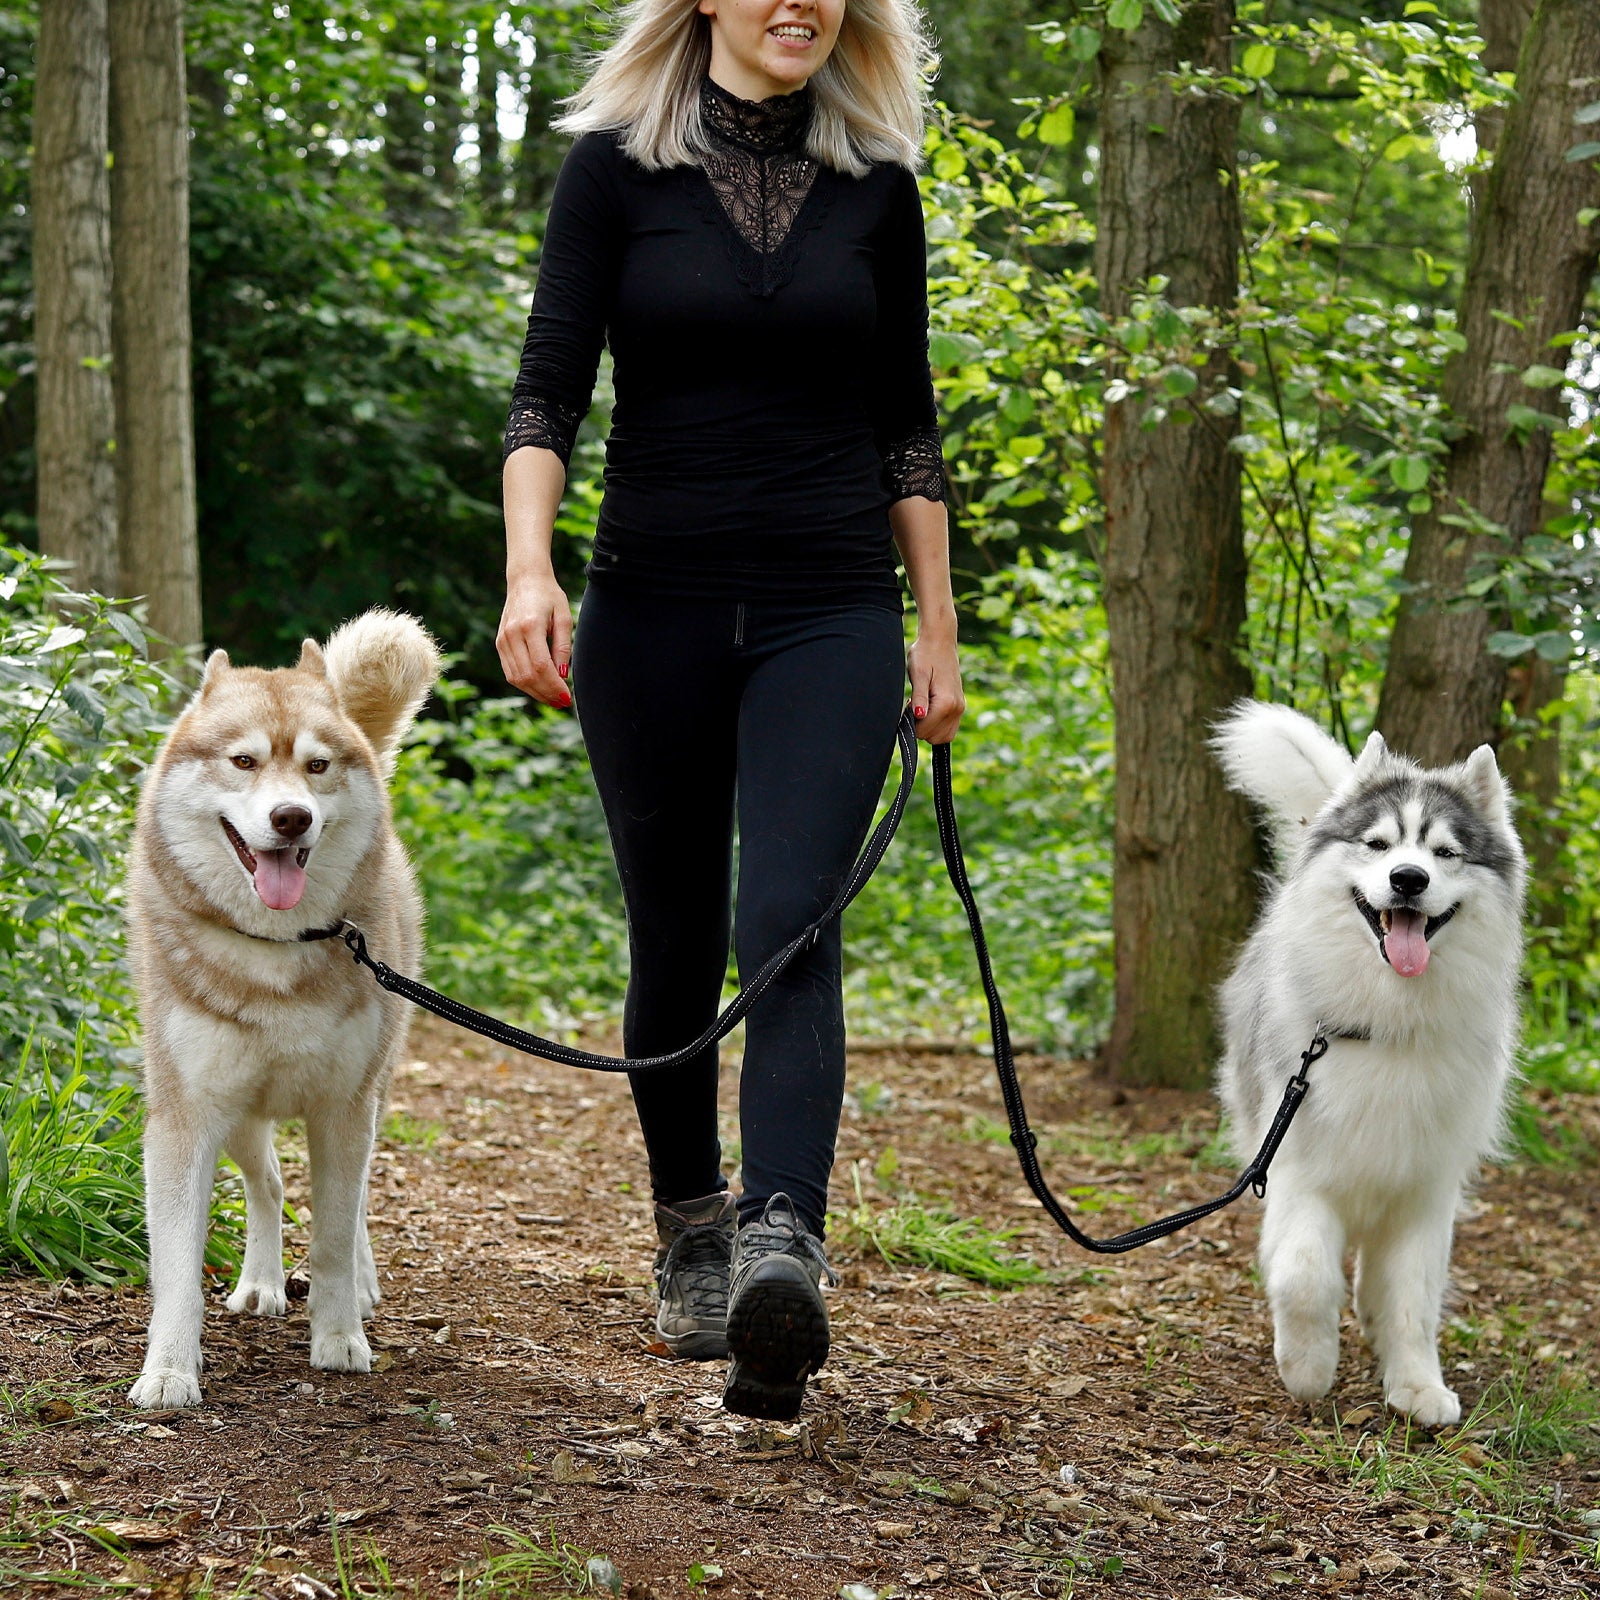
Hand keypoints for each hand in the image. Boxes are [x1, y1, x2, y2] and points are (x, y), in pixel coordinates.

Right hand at [497, 573, 572, 707]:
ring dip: (536, 692)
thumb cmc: (549, 596)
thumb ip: (563, 646)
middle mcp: (512, 635)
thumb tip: (563, 675)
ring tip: (553, 699)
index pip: (541, 666)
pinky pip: (510, 672)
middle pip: (528, 675)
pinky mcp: (499, 643)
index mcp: (530, 626)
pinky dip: (525, 684)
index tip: (567, 697)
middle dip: (546, 693)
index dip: (554, 685)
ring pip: (517, 678)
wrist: (525, 579)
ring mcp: (503, 640)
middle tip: (562, 702)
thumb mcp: (564, 617)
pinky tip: (540, 688)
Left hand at [906, 628, 963, 744]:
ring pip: (942, 737)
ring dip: (929, 727)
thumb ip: (919, 697)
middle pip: (933, 737)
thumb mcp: (917, 674)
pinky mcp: (960, 706)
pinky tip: (930, 707)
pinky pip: (949, 729)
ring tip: (923, 705)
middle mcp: (957, 708)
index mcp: (946, 702)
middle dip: (920, 726)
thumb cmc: (925, 654)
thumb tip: (919, 716)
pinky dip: (937, 725)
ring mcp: (960, 708)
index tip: (910, 704)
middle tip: (916, 704)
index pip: (924, 731)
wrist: (940, 641)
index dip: (911, 722)